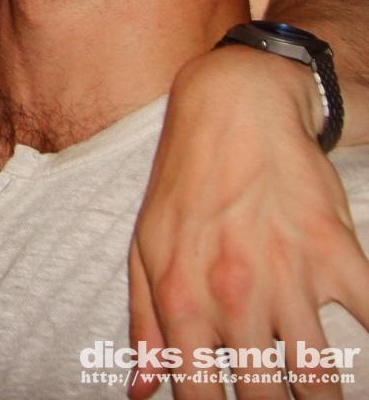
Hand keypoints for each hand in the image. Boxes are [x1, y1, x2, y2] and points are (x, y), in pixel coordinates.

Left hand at [128, 46, 368, 398]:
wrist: (233, 105)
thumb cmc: (184, 179)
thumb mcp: (146, 245)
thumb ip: (144, 321)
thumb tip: (142, 388)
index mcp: (182, 298)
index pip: (201, 396)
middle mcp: (233, 294)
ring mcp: (287, 274)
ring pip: (319, 379)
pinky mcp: (335, 250)